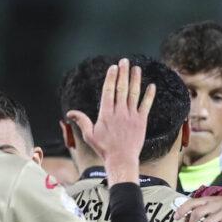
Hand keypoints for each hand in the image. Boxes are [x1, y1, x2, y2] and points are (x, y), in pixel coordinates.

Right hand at [66, 58, 155, 185]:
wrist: (121, 160)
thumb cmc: (104, 149)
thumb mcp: (89, 135)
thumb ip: (82, 121)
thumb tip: (70, 113)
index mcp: (106, 114)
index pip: (109, 91)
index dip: (111, 77)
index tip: (113, 67)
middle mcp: (119, 112)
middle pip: (121, 88)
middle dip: (123, 73)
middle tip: (124, 61)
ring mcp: (131, 116)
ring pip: (134, 94)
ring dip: (135, 80)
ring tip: (136, 68)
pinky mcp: (141, 121)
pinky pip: (146, 105)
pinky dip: (149, 95)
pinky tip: (152, 85)